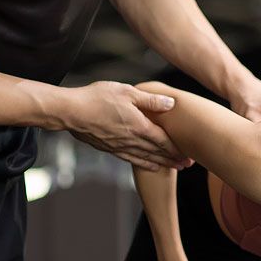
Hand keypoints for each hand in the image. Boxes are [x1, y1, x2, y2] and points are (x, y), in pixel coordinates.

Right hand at [64, 82, 189, 170]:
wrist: (71, 112)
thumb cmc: (97, 98)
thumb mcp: (127, 92)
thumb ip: (150, 100)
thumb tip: (171, 104)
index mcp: (138, 126)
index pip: (163, 140)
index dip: (177, 149)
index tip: (189, 155)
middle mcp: (131, 140)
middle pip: (157, 153)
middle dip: (173, 159)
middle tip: (187, 165)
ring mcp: (120, 146)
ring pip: (146, 158)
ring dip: (162, 164)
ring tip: (174, 168)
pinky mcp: (110, 149)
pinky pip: (131, 159)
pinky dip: (144, 164)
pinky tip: (150, 166)